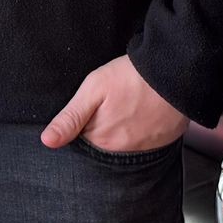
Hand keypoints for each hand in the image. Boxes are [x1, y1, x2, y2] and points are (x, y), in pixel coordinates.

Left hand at [40, 55, 189, 153]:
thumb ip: (70, 117)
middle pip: (101, 144)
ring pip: (122, 143)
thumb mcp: (94, 89)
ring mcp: (143, 149)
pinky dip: (139, 132)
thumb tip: (47, 141)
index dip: (82, 123)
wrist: (174, 72)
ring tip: (126, 108)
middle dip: (101, 128)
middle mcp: (121, 151)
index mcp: (101, 139)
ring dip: (120, 131)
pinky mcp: (161, 143)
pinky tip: (141, 114)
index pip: (81, 139)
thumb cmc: (132, 77)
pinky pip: (143, 143)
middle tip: (111, 105)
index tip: (90, 108)